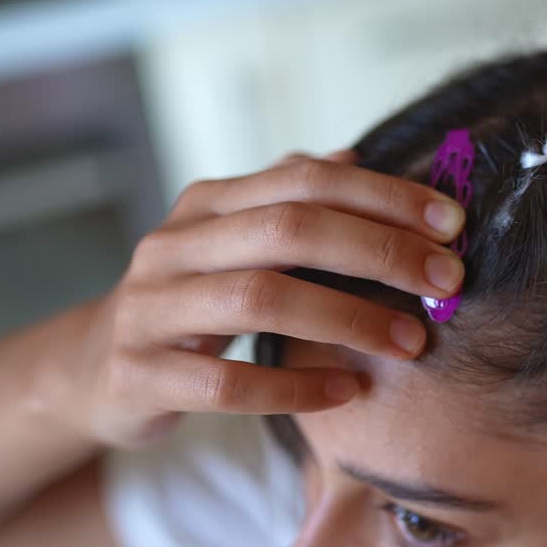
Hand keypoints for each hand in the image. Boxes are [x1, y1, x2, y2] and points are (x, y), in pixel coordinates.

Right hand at [60, 151, 465, 447]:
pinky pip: (225, 384)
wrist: (94, 369)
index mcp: (207, 203)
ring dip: (348, 319)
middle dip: (380, 251)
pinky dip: (294, 387)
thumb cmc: (190, 298)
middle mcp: (174, 245)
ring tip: (412, 340)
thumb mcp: (232, 239)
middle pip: (289, 229)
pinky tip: (348, 391)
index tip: (451, 225)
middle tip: (446, 281)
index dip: (385, 197)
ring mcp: (150, 308)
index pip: (307, 180)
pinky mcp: (139, 374)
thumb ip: (287, 198)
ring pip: (259, 299)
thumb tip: (355, 155)